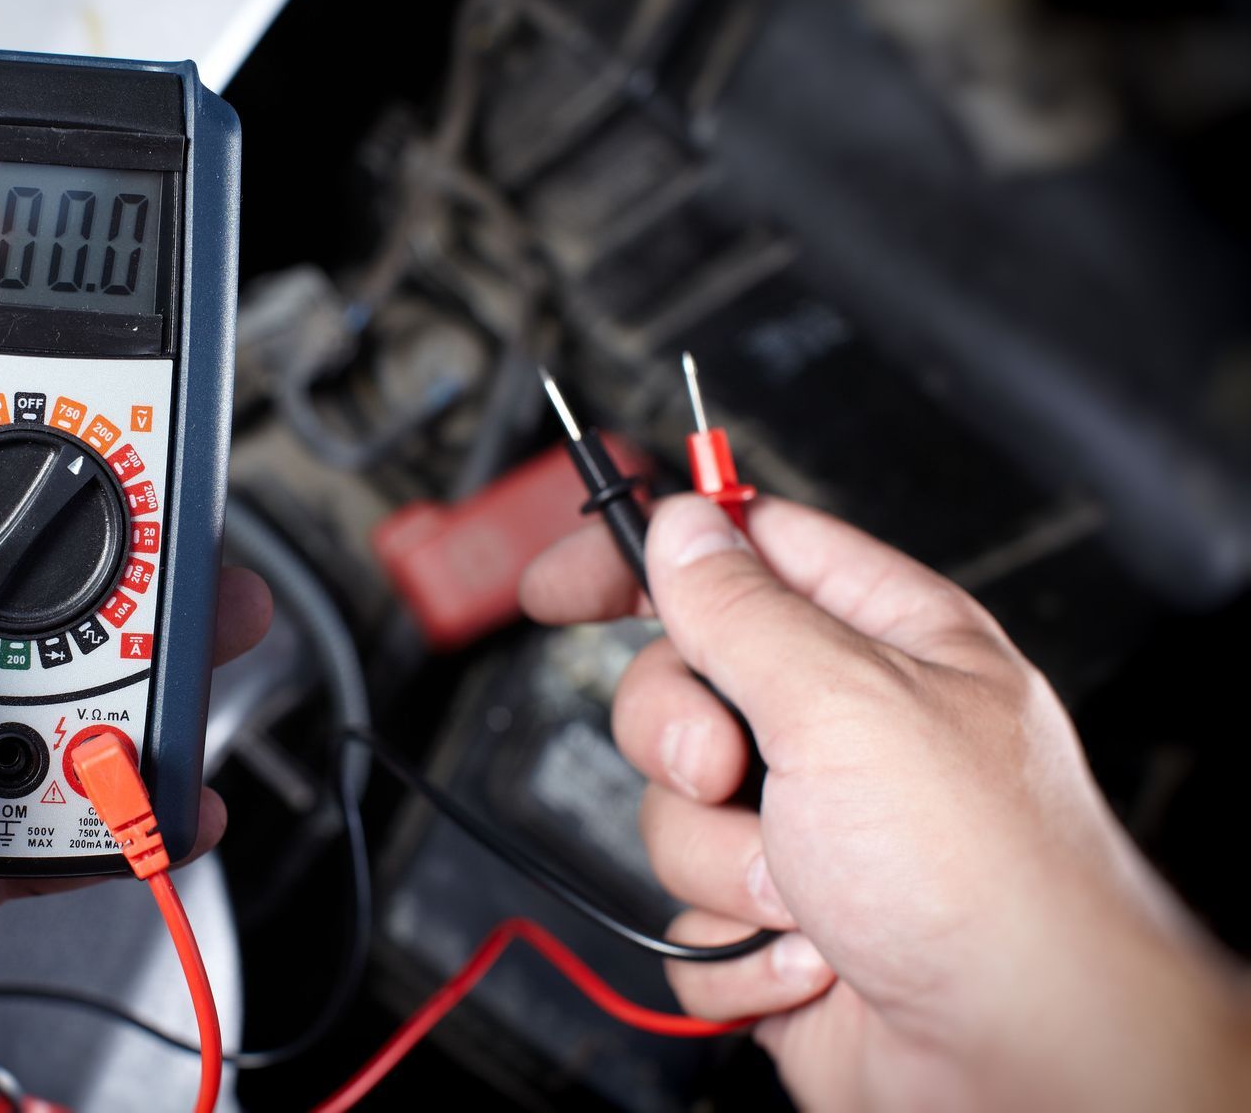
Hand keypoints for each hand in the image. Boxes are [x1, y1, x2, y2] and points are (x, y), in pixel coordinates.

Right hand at [522, 494, 1246, 1110]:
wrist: (1023, 1065)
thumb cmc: (986, 879)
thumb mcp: (845, 703)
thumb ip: (743, 607)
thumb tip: (682, 527)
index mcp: (880, 641)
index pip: (738, 554)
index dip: (642, 557)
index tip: (562, 584)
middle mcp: (843, 730)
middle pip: (680, 689)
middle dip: (680, 743)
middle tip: (727, 772)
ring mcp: (810, 832)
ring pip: (672, 813)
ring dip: (722, 864)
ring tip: (807, 892)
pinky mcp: (780, 925)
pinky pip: (686, 914)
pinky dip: (735, 947)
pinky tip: (813, 956)